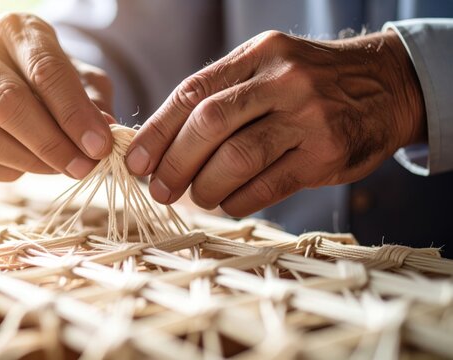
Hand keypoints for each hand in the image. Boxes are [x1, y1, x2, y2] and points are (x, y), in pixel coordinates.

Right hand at [0, 13, 114, 180]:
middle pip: (7, 105)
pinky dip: (2, 171)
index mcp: (16, 30)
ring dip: (28, 162)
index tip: (100, 146)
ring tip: (59, 168)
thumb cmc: (53, 76)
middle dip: (51, 144)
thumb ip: (94, 105)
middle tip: (83, 167)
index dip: (74, 114)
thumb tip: (104, 138)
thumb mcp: (82, 78)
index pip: (45, 71)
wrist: (11, 69)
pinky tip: (26, 166)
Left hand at [126, 30, 425, 215]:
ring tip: (198, 196)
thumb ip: (222, 97)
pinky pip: (268, 186)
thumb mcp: (267, 69)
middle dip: (174, 163)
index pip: (191, 93)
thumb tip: (163, 146)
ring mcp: (308, 116)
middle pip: (209, 124)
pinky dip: (239, 201)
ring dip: (206, 187)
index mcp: (257, 56)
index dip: (156, 132)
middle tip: (160, 189)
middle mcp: (282, 80)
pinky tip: (230, 202)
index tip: (136, 163)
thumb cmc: (309, 84)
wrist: (386, 85)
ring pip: (237, 158)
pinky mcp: (327, 153)